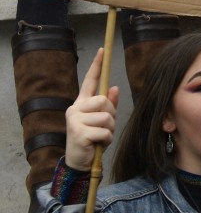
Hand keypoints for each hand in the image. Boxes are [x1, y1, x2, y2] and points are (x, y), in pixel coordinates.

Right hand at [65, 48, 118, 171]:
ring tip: (99, 136)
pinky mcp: (78, 132)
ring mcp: (75, 120)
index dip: (97, 65)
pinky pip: (104, 131)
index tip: (102, 50)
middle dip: (111, 115)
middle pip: (104, 101)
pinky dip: (106, 139)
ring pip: (106, 116)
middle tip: (103, 128)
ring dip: (109, 129)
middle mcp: (75, 108)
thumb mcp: (102, 121)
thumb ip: (108, 105)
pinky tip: (97, 144)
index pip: (90, 81)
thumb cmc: (92, 139)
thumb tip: (113, 87)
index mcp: (82, 104)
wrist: (79, 162)